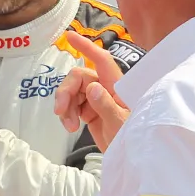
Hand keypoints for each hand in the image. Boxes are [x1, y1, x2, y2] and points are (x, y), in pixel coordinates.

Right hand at [53, 34, 129, 151]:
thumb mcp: (120, 124)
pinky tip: (70, 127)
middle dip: (66, 92)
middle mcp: (105, 88)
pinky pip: (71, 106)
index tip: (69, 36)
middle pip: (79, 78)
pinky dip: (67, 114)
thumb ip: (106, 106)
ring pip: (72, 92)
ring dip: (66, 106)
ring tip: (69, 126)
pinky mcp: (89, 112)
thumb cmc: (133, 139)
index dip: (86, 47)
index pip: (101, 60)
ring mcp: (96, 100)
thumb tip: (91, 88)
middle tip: (60, 111)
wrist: (132, 159)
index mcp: (116, 86)